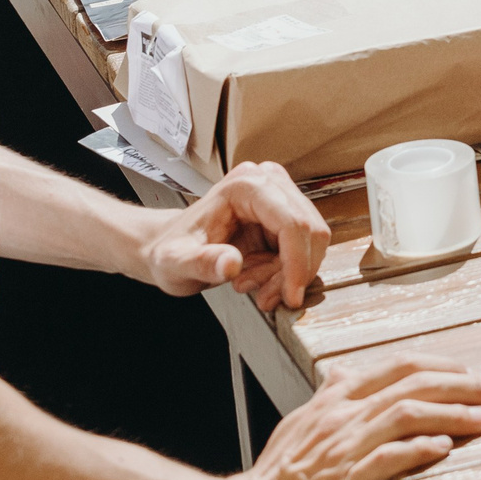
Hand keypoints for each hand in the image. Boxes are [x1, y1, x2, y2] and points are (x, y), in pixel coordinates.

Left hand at [140, 161, 330, 311]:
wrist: (169, 247)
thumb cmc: (171, 250)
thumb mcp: (176, 262)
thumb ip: (202, 263)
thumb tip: (231, 264)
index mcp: (243, 186)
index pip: (291, 222)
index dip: (297, 262)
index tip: (291, 296)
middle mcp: (266, 182)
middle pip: (309, 231)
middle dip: (293, 272)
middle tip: (265, 297)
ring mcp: (278, 196)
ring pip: (311, 242)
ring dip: (288, 274)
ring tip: (253, 286)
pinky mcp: (283, 213)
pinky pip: (304, 247)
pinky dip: (287, 271)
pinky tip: (258, 277)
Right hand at [231, 354, 480, 479]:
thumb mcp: (298, 426)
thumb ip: (325, 400)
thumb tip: (340, 375)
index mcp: (334, 399)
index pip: (400, 364)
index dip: (445, 366)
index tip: (477, 376)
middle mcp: (342, 414)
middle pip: (414, 381)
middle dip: (467, 384)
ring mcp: (343, 446)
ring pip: (408, 412)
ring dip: (455, 414)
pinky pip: (389, 456)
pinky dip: (422, 448)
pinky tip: (447, 449)